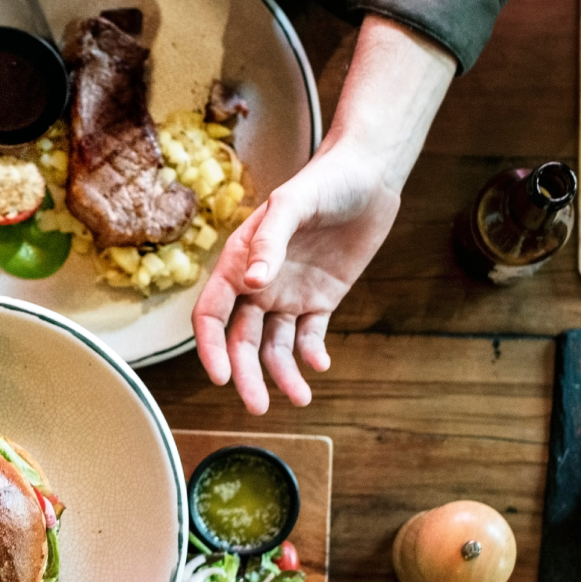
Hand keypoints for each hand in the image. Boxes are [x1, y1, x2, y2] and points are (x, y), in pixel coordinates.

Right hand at [191, 15, 457, 412]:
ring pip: (274, 346)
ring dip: (282, 374)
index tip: (221, 375)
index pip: (211, 313)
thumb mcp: (293, 203)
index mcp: (240, 262)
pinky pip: (309, 337)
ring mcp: (289, 294)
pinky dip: (311, 355)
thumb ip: (270, 241)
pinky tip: (320, 365)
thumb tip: (252, 283)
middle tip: (257, 406)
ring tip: (300, 397)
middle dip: (247, 375)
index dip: (211, 346)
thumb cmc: (324, 180)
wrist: (369, 175)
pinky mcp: (320, 300)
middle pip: (242, 340)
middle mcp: (258, 284)